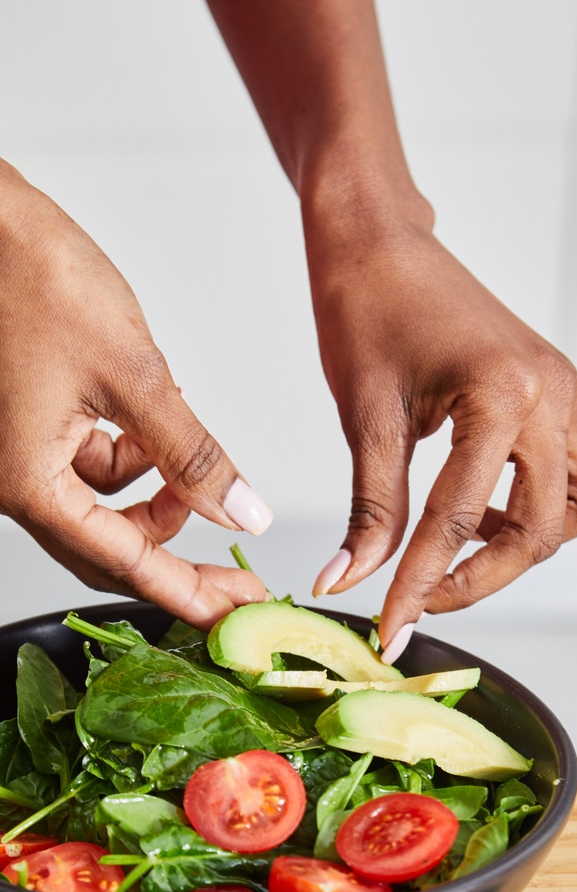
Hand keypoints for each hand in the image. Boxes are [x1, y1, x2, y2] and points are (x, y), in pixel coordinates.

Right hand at [0, 161, 270, 627]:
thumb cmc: (32, 277)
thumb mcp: (134, 374)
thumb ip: (191, 454)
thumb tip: (240, 511)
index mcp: (30, 483)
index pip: (123, 564)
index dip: (186, 594)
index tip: (234, 615)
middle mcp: (15, 479)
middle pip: (108, 549)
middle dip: (176, 559)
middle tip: (237, 572)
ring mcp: (18, 453)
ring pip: (101, 509)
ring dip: (155, 502)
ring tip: (194, 471)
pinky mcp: (27, 425)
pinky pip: (88, 468)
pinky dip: (131, 460)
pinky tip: (155, 429)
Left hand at [309, 213, 576, 658]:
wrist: (381, 238)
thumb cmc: (366, 307)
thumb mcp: (365, 414)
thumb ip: (370, 508)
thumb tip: (348, 581)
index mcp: (502, 393)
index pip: (462, 520)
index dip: (422, 585)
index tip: (393, 629)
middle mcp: (553, 393)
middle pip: (546, 528)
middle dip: (484, 575)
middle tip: (425, 593)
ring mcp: (569, 390)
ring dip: (542, 535)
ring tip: (478, 534)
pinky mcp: (566, 389)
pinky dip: (569, 493)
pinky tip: (510, 494)